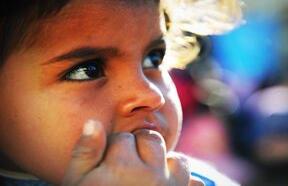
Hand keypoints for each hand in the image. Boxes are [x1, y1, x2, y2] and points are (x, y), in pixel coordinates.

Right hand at [62, 119, 203, 185]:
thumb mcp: (77, 182)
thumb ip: (86, 152)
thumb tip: (94, 121)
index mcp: (123, 169)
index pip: (122, 138)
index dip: (112, 149)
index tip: (107, 166)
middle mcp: (152, 177)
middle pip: (151, 139)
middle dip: (139, 148)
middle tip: (127, 169)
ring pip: (177, 158)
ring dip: (165, 164)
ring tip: (147, 177)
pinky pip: (194, 183)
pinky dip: (184, 182)